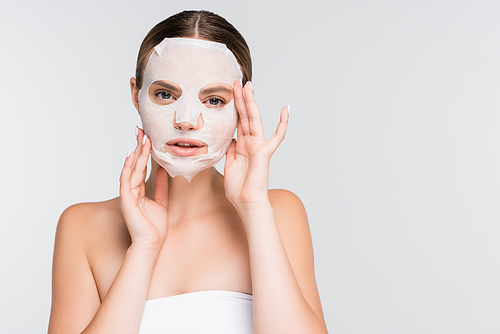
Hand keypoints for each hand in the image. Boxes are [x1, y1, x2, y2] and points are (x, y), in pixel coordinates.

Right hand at [119, 128, 168, 246]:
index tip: (147, 135)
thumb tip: (164, 169)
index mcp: (139, 189)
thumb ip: (161, 185)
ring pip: (132, 168)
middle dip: (139, 146)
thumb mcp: (162, 200)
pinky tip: (132, 155)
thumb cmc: (155, 226)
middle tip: (142, 129)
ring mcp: (127, 193)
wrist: (151, 243)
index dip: (144, 151)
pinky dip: (128, 166)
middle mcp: (131, 189)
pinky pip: (126, 179)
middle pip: (135, 163)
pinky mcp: (126, 199)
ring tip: (141, 137)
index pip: (141, 166)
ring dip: (136, 152)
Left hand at [224, 81, 288, 207]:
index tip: (229, 92)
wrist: (246, 202)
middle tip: (236, 81)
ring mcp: (259, 146)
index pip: (237, 121)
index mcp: (241, 145)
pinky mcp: (265, 152)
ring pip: (255, 120)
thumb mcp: (227, 163)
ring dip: (251, 103)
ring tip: (248, 86)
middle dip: (240, 98)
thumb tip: (228, 136)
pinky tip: (286, 109)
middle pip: (245, 116)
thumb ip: (229, 148)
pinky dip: (282, 124)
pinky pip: (277, 136)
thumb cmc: (238, 188)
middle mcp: (251, 142)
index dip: (234, 107)